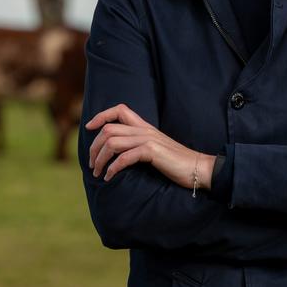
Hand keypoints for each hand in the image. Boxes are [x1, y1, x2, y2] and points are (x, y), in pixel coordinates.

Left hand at [86, 103, 214, 186]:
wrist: (197, 168)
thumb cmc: (176, 162)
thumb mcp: (156, 149)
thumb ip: (139, 145)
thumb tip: (120, 153)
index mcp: (145, 126)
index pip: (119, 109)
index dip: (101, 116)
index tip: (89, 127)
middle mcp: (144, 129)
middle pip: (108, 129)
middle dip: (94, 147)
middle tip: (92, 164)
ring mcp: (148, 139)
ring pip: (112, 142)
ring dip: (100, 159)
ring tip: (98, 173)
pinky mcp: (152, 151)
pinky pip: (124, 157)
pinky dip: (113, 168)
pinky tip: (110, 177)